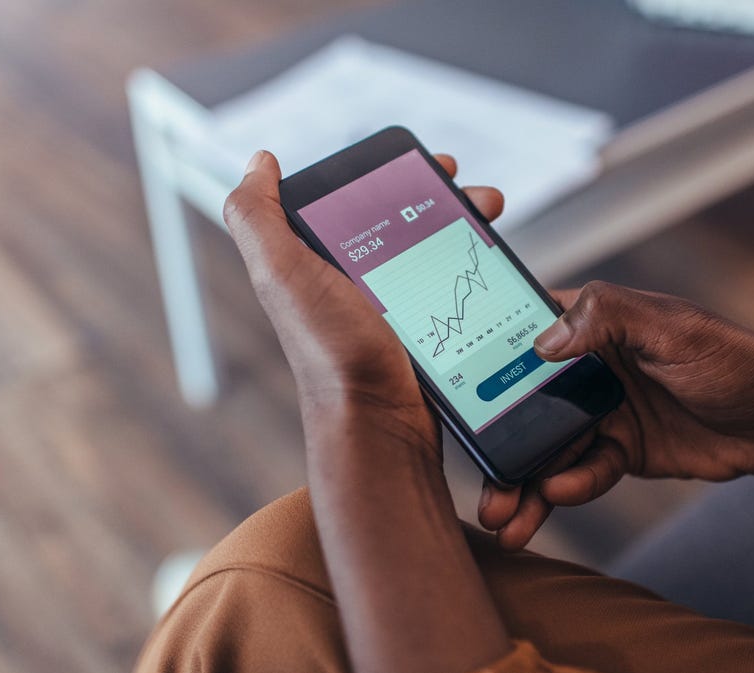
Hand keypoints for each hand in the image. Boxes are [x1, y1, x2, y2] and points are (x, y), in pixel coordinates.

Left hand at [226, 152, 516, 672]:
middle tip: (478, 195)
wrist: (380, 429)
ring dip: (467, 228)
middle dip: (445, 198)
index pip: (357, 200)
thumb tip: (258, 163)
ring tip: (493, 219)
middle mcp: (350, 284)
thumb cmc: (332, 356)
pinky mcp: (424, 337)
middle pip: (404, 221)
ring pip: (435, 252)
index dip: (394, 174)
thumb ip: (257, 218)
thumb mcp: (284, 277)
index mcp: (316, 263)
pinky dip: (476, 271)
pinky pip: (453, 290)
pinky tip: (495, 267)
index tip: (433, 164)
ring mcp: (391, 312)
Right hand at [478, 282, 753, 548]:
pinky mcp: (619, 451)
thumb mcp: (673, 327)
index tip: (446, 394)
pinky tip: (558, 498)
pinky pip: (582, 472)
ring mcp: (601, 412)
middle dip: (496, 444)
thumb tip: (544, 340)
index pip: (521, 333)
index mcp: (591, 324)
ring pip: (546, 448)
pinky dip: (568, 489)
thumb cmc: (735, 358)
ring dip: (523, 482)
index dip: (480, 360)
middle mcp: (585, 367)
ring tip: (502, 518)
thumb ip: (609, 318)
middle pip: (523, 404)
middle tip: (479, 482)